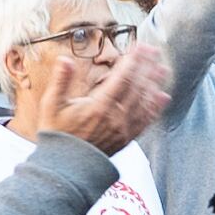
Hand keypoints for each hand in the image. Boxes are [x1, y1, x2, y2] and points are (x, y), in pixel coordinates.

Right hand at [15, 41, 173, 154]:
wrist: (64, 167)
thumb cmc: (57, 135)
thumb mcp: (52, 106)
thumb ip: (61, 81)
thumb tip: (64, 59)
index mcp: (98, 106)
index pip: (122, 78)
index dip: (133, 61)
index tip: (140, 47)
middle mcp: (115, 118)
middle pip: (137, 87)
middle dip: (146, 67)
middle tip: (154, 51)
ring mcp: (122, 129)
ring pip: (144, 103)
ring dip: (154, 84)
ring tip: (162, 69)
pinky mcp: (126, 139)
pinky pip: (145, 121)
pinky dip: (155, 108)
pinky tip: (163, 97)